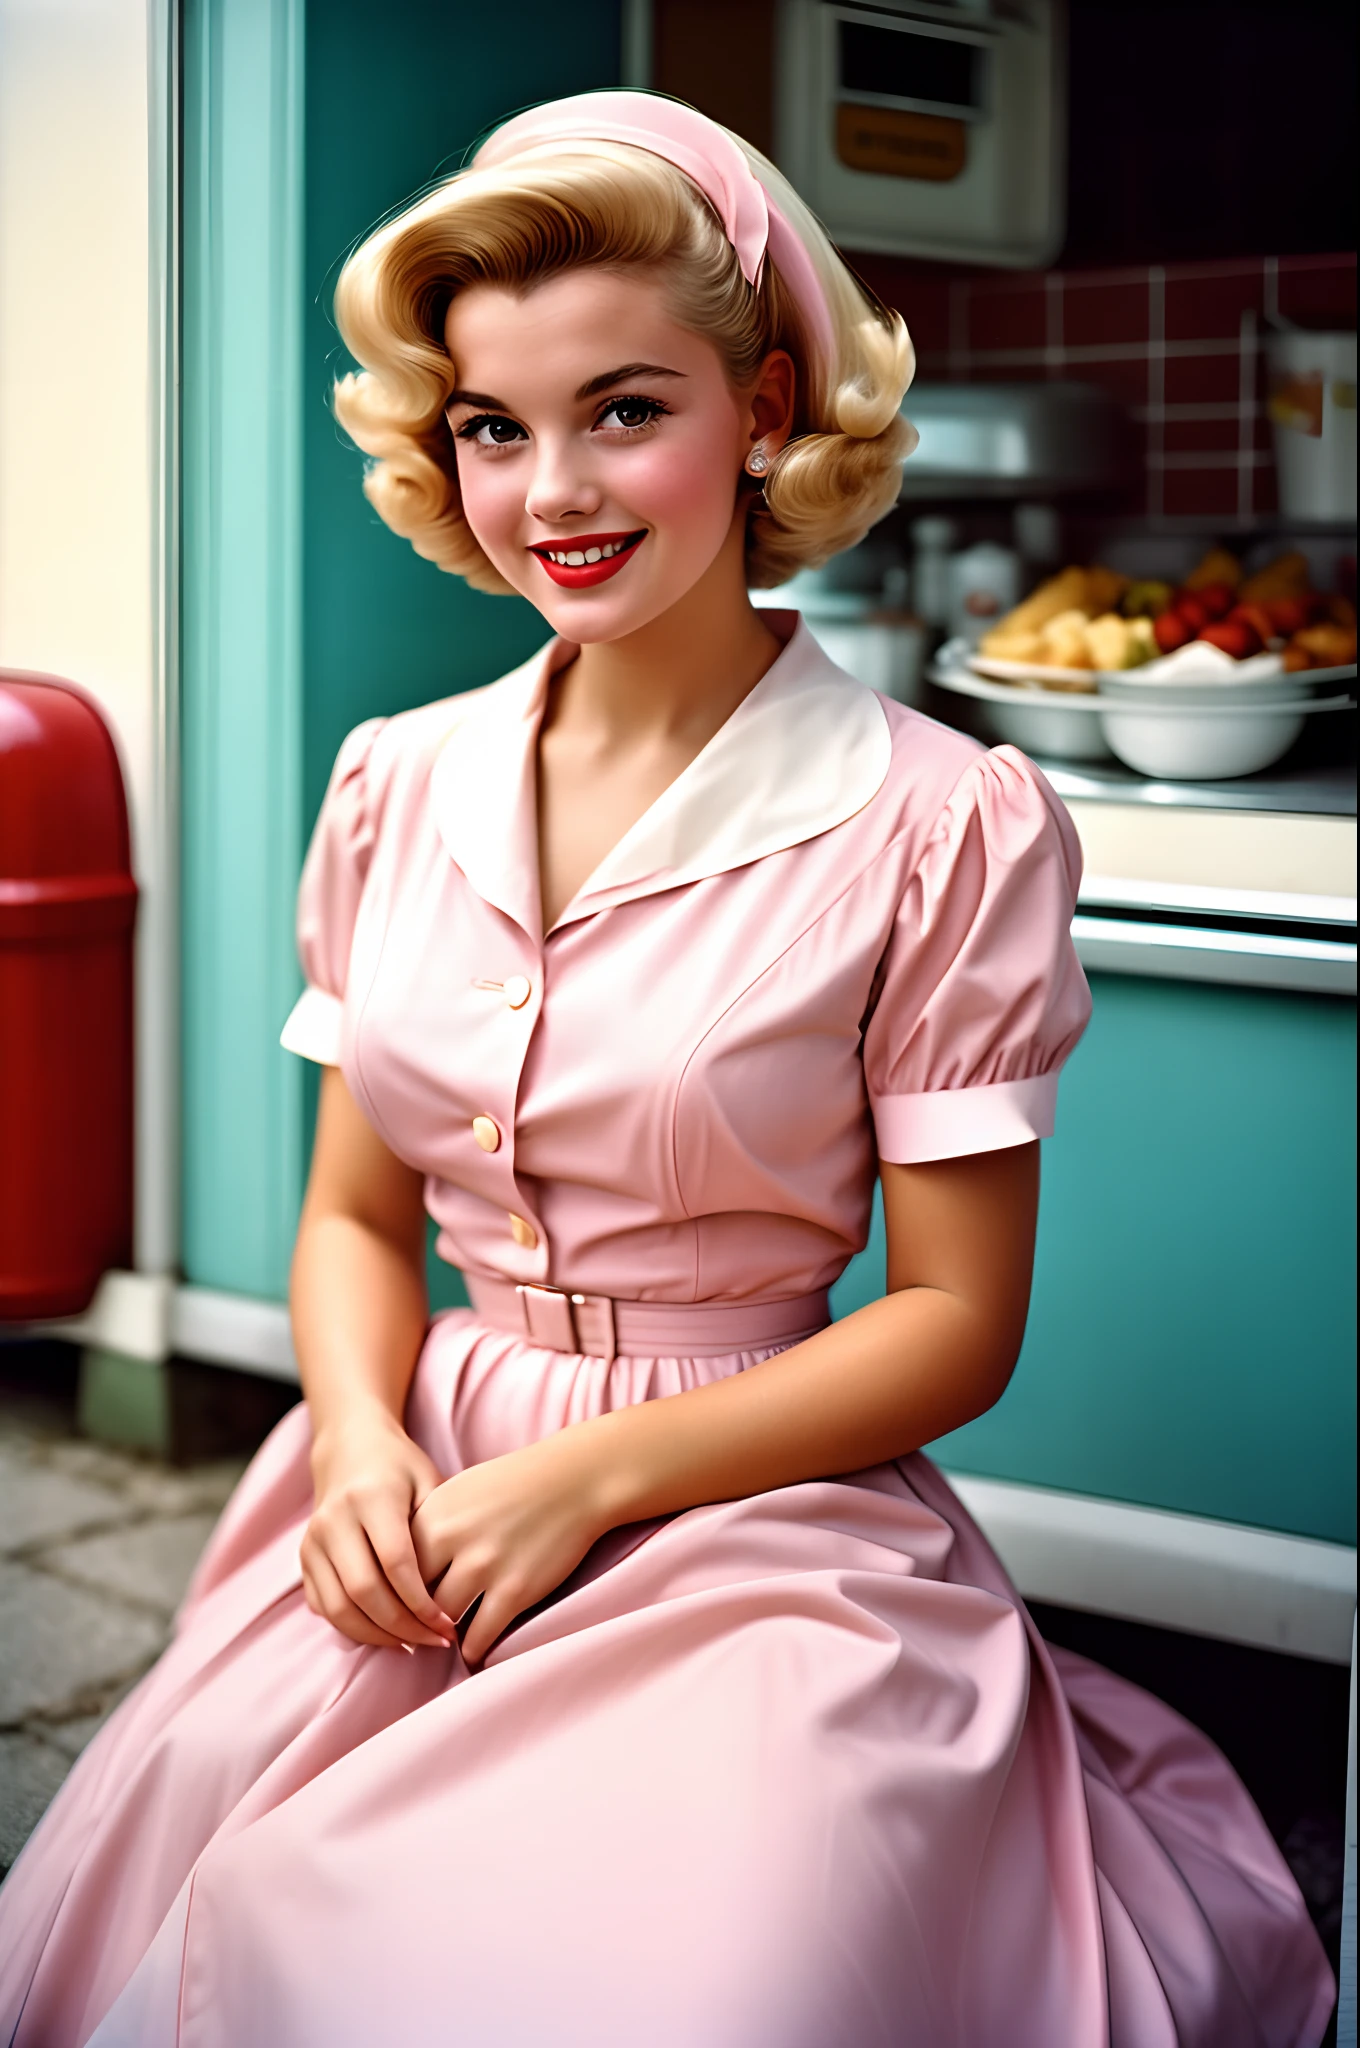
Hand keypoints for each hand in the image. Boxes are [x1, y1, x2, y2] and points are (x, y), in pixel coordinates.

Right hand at [302, 1406, 457, 1651]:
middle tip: (434, 1641)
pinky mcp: (303, 1558)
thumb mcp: (428, 1481)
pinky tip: (386, 1633)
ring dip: (377, 1636)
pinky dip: (353, 1628)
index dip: (422, 1603)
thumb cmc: (400, 1466)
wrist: (349, 1446)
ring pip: (339, 1607)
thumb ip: (437, 1530)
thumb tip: (455, 1590)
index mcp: (371, 1497)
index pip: (395, 1564)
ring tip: (412, 1644)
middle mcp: (335, 1520)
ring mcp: (313, 1541)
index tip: (448, 1626)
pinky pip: (324, 1607)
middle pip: (363, 1592)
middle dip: (402, 1627)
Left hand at [410, 1429, 608, 1665]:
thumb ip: (426, 1528)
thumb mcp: (456, 1493)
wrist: (573, 1479)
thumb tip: (398, 1570)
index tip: (397, 1609)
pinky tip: (472, 1652)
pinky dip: (473, 1650)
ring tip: (442, 1645)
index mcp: (432, 1516)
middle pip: (413, 1598)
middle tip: (415, 1635)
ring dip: (442, 1636)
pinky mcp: (515, 1590)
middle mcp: (453, 1542)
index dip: (394, 1593)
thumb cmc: (512, 1484)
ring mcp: (485, 1567)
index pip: (393, 1570)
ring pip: (443, 1621)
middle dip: (413, 1619)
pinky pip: (479, 1636)